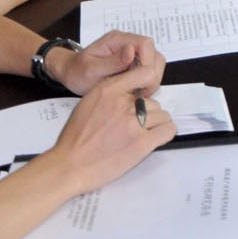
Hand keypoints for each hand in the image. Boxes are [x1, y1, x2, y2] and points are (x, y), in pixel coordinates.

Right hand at [46, 66, 175, 193]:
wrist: (69, 165)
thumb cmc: (76, 137)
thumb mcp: (89, 101)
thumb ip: (112, 92)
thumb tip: (132, 91)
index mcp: (109, 89)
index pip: (145, 74)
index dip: (148, 85)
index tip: (145, 94)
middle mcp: (123, 104)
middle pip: (153, 102)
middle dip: (147, 113)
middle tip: (133, 125)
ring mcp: (133, 124)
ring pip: (162, 115)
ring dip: (155, 124)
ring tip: (140, 134)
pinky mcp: (141, 144)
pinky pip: (167, 130)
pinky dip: (165, 133)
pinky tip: (155, 138)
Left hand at [49, 29, 164, 95]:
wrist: (70, 73)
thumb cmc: (77, 71)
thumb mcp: (91, 70)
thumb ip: (112, 62)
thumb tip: (131, 51)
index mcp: (117, 40)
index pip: (145, 44)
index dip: (148, 62)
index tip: (141, 81)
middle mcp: (127, 43)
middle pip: (154, 53)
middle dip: (152, 74)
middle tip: (142, 92)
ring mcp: (131, 52)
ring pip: (154, 62)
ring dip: (151, 79)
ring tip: (139, 93)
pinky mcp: (132, 62)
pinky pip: (148, 70)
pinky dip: (146, 81)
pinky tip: (135, 91)